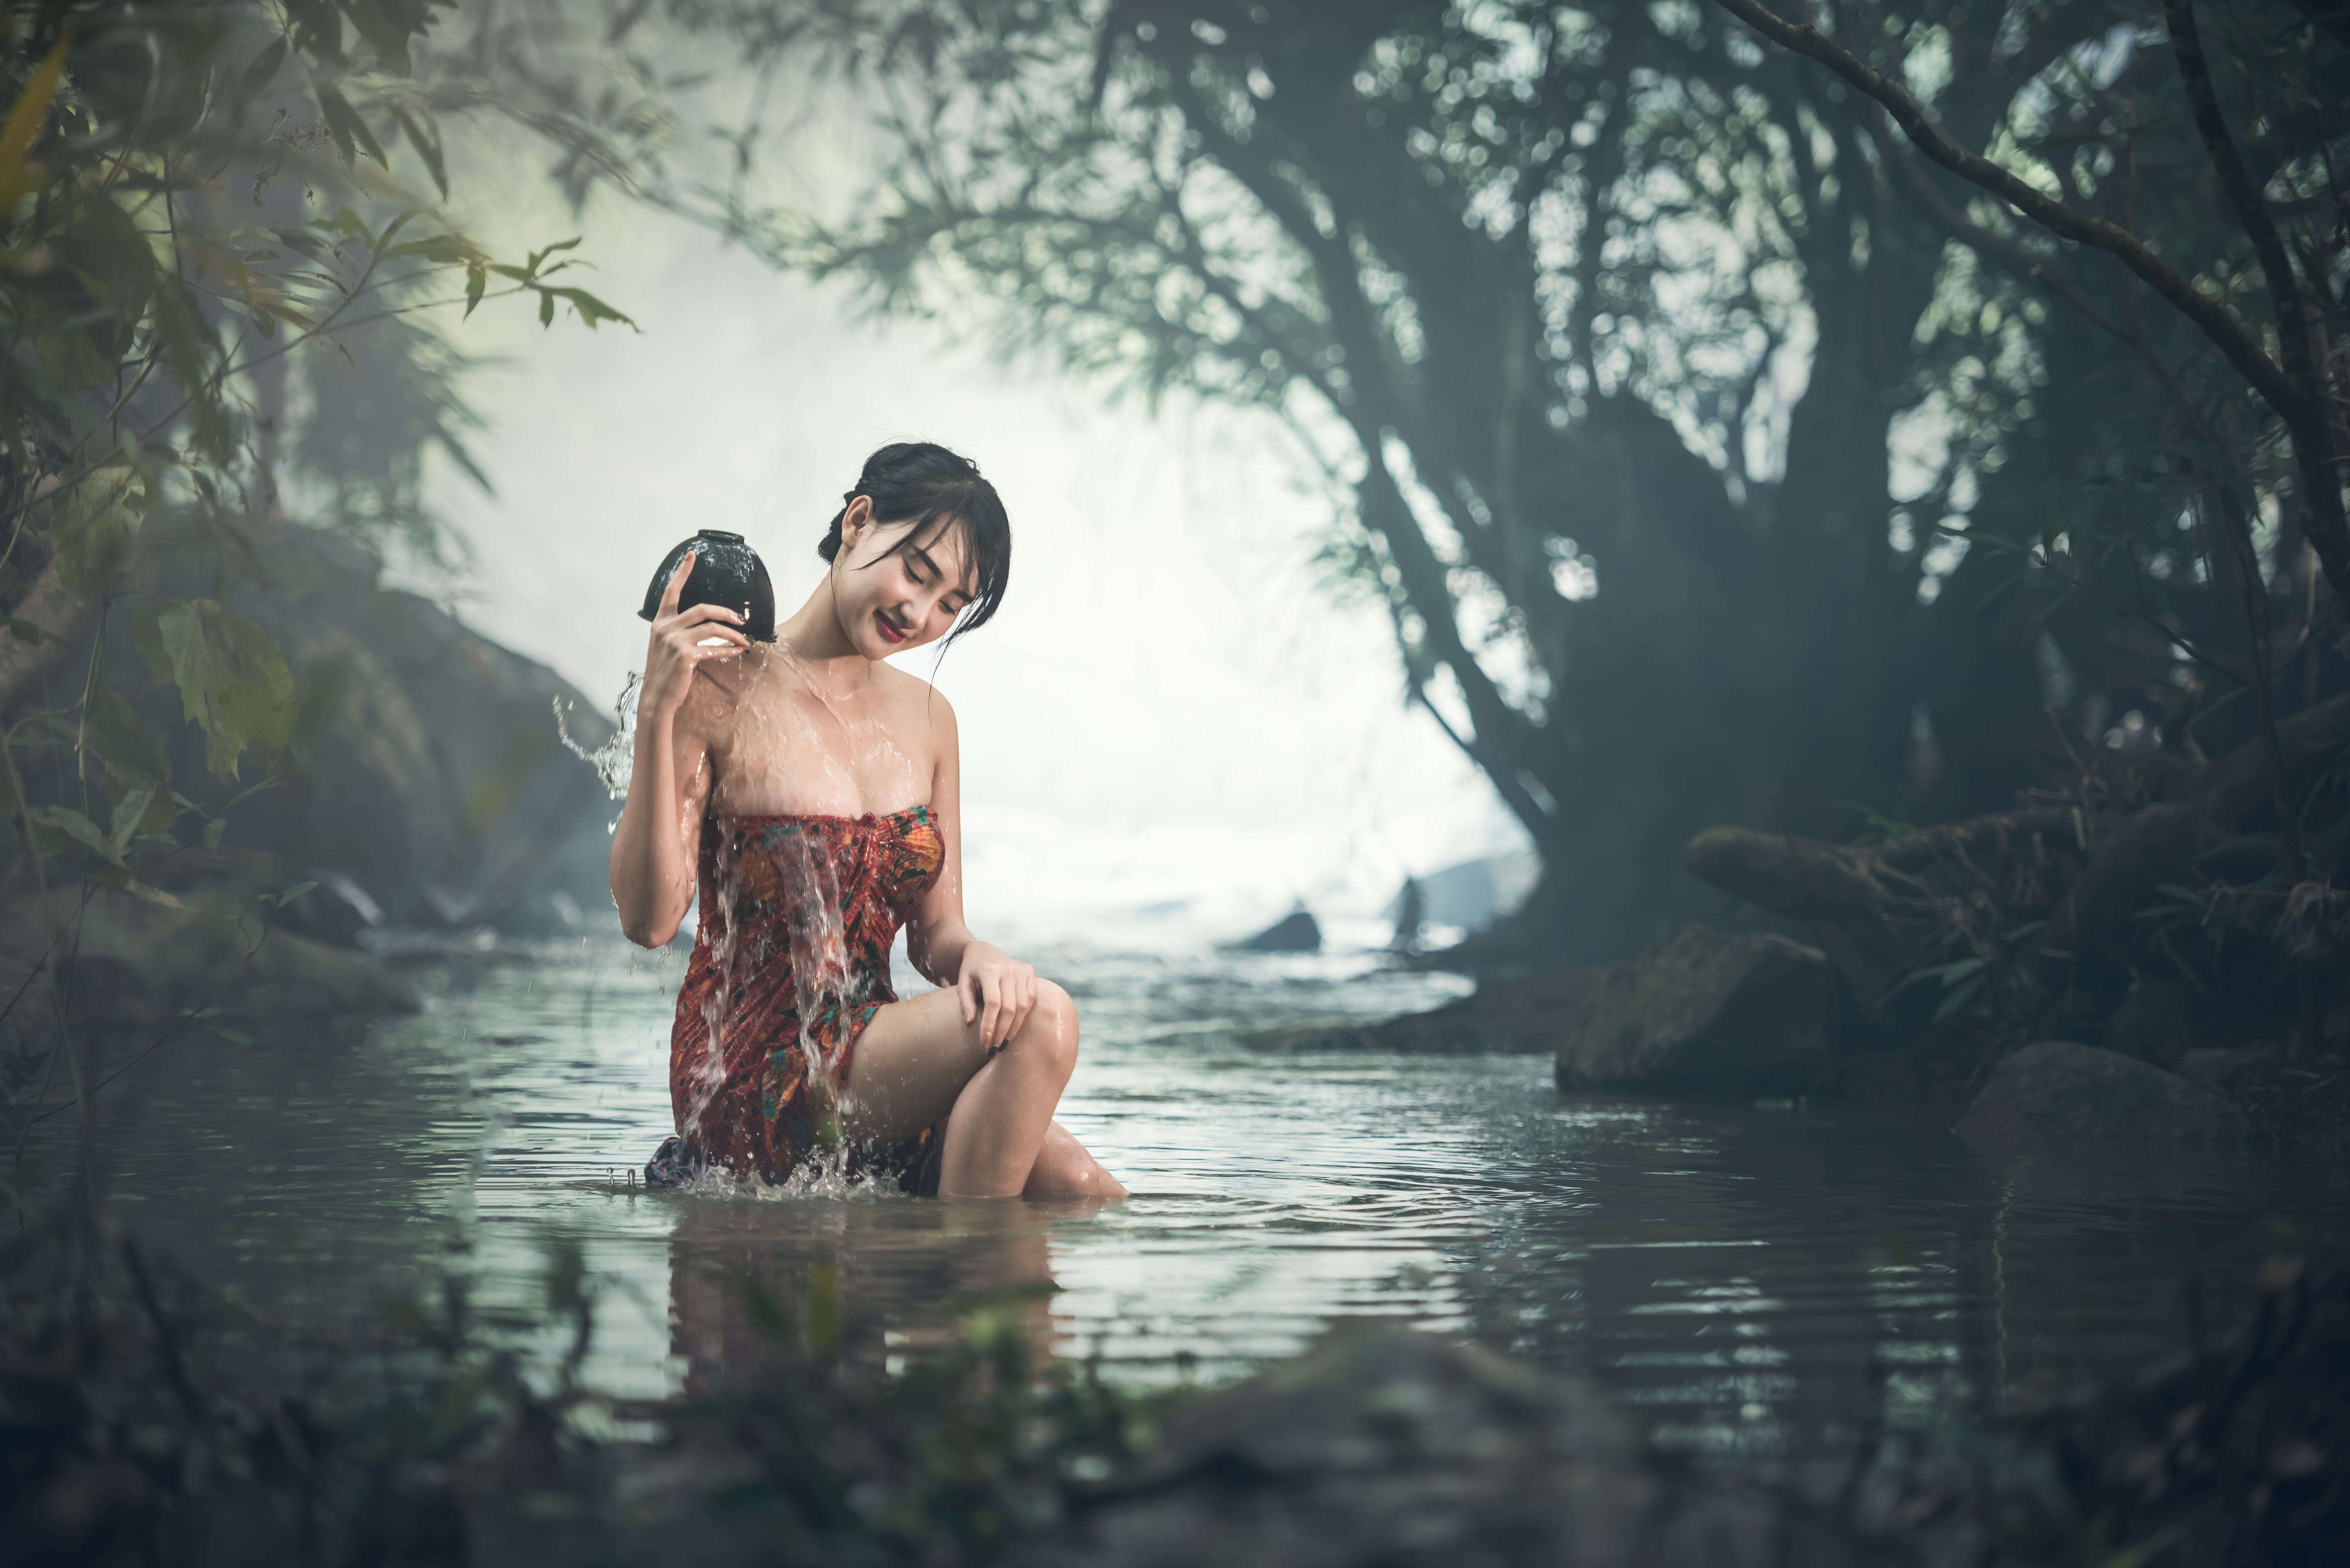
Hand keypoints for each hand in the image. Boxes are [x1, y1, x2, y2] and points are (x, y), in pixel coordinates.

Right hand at [641, 552, 748, 718]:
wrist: (656, 697)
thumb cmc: (664, 672)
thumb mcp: (664, 646)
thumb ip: (677, 631)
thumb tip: (702, 625)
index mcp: (660, 622)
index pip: (670, 591)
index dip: (682, 572)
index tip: (691, 555)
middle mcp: (665, 627)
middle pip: (702, 608)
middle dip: (726, 612)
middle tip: (741, 619)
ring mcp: (675, 641)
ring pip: (712, 628)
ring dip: (732, 633)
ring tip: (745, 639)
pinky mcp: (685, 656)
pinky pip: (713, 649)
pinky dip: (729, 650)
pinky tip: (738, 651)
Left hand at [956, 943, 1037, 1052]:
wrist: (984, 951)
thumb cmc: (971, 971)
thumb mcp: (962, 983)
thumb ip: (965, 1002)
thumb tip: (970, 1023)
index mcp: (990, 970)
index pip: (993, 1002)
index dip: (989, 1024)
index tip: (984, 1042)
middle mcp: (1009, 969)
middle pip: (1009, 1007)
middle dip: (1002, 1031)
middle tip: (994, 1048)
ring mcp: (1022, 970)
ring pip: (1022, 1006)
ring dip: (1013, 1028)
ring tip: (1004, 1043)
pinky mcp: (1030, 972)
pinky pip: (1030, 999)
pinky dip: (1023, 1016)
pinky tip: (1013, 1028)